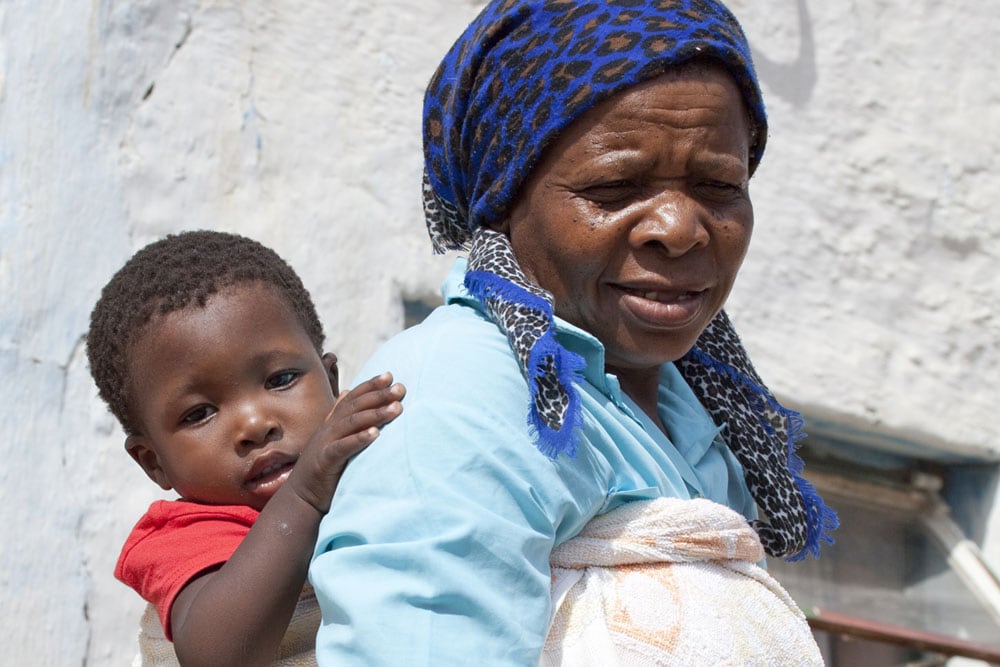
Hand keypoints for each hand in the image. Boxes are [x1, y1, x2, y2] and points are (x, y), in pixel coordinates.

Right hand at [288, 372, 404, 512]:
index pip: (353, 398)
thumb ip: (341, 418)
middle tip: (401, 389)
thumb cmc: (322, 469)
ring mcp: (325, 443)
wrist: (300, 497)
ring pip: (352, 423)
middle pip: (356, 406)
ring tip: (397, 408)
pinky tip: (376, 433)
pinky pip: (343, 446)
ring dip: (376, 414)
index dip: (370, 385)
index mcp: (332, 423)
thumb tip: (347, 392)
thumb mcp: (332, 439)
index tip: (390, 376)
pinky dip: (359, 438)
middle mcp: (328, 429)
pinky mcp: (325, 460)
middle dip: (379, 395)